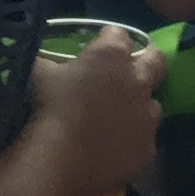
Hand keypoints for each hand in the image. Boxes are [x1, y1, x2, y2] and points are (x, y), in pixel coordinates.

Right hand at [30, 25, 168, 195]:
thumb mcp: (39, 73)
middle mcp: (138, 80)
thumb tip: (42, 58)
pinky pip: (144, 141)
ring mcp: (147, 116)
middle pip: (155, 60)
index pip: (118, 35)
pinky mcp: (148, 149)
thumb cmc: (50, 108)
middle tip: (128, 74)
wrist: (60, 161)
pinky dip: (131, 143)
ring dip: (138, 108)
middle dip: (146, 62)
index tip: (96, 52)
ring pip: (153, 106)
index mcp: (112, 55)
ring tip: (116, 121)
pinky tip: (112, 151)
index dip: (107, 41)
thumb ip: (48, 60)